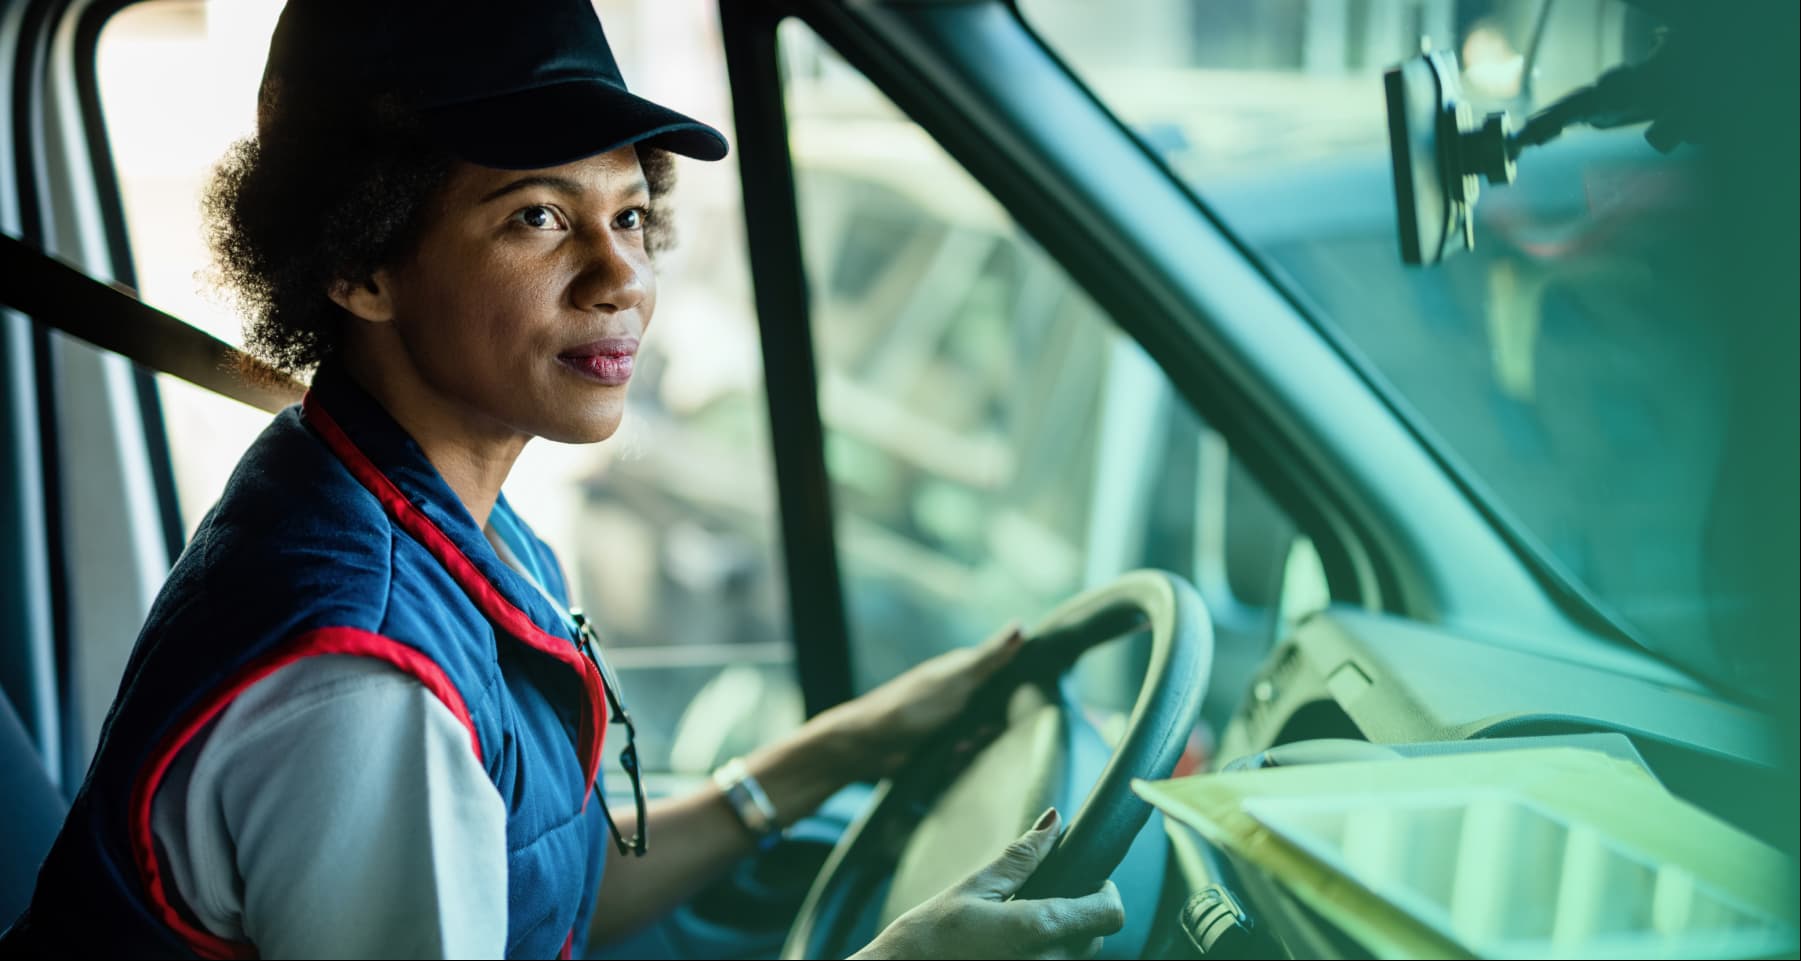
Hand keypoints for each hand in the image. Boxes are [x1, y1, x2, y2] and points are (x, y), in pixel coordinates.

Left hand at [822, 621, 1023, 779]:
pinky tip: (946, 761)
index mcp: (966, 671)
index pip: (1009, 675)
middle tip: (974, 732)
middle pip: (1001, 713)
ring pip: (986, 739)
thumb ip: (990, 658)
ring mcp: (953, 723)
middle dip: (992, 729)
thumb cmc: (912, 705)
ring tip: (954, 749)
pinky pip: (968, 758)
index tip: (1022, 703)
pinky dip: (959, 762)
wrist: (870, 745)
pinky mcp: (944, 748)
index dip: (1019, 691)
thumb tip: (1020, 626)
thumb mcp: (956, 679)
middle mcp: (962, 695)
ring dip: (973, 748)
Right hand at [850, 808, 1125, 960]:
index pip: (1109, 913)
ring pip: (1075, 957)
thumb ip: (1021, 857)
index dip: (1104, 891)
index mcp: (1038, 930)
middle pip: (1094, 936)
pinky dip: (1042, 955)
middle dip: (1077, 912)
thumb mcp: (973, 888)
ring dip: (1059, 938)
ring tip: (1014, 926)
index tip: (1086, 879)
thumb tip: (1054, 823)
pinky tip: (1008, 949)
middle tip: (1036, 898)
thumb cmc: (926, 940)